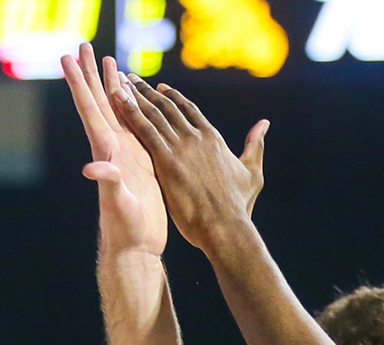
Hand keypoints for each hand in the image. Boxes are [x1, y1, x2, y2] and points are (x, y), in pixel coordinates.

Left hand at [62, 45, 165, 256]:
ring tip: (108, 60)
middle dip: (91, 73)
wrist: (136, 246)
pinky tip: (134, 96)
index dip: (78, 82)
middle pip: (98, 102)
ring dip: (110, 85)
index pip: (89, 109)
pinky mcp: (140, 161)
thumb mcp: (118, 205)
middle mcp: (111, 148)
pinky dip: (133, 106)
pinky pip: (135, 126)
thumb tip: (92, 168)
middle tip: (83, 45)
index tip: (67, 57)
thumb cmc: (126, 229)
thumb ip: (108, 183)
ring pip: (116, 110)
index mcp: (105, 151)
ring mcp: (125, 153)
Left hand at [111, 76, 268, 254]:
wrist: (226, 226)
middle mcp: (196, 136)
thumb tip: (264, 123)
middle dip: (147, 91)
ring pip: (154, 113)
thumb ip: (255, 145)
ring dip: (135, 96)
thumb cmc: (239, 205)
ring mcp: (181, 147)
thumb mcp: (252, 171)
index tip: (160, 87)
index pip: (189, 110)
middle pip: (167, 107)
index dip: (173, 97)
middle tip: (131, 78)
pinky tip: (119, 100)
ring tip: (120, 82)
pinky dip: (132, 113)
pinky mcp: (167, 161)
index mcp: (213, 138)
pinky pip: (145, 131)